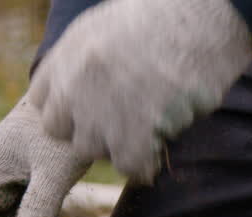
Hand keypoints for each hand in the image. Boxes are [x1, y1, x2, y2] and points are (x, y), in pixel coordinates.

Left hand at [29, 0, 251, 179]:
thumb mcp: (105, 25)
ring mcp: (100, 113)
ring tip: (149, 121)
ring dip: (118, 143)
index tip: (92, 102)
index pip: (43, 101)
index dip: (68, 106)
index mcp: (65, 56)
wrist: (208, 10)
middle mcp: (73, 86)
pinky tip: (159, 148)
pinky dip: (146, 163)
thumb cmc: (168, 11)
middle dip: (87, 127)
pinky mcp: (134, 134)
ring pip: (94, 150)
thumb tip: (78, 92)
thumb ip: (83, 60)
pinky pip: (130, 166)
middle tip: (123, 114)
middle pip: (62, 131)